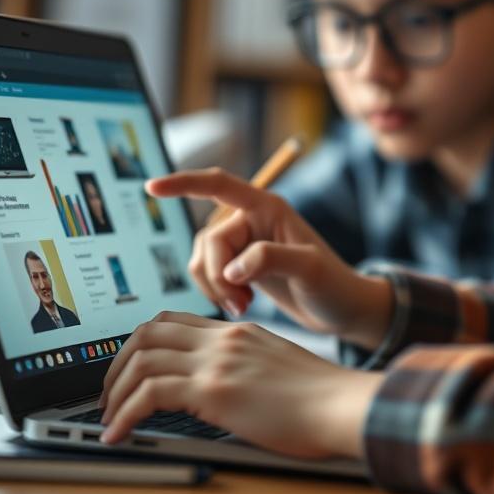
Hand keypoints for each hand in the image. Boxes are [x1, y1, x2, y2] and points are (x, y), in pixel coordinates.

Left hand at [99, 311, 382, 455]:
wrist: (342, 404)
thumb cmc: (322, 398)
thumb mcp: (277, 369)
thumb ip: (246, 368)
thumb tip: (222, 393)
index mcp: (239, 332)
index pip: (174, 321)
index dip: (141, 343)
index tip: (130, 371)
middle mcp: (224, 338)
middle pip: (148, 331)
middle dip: (117, 363)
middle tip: (108, 394)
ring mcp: (217, 360)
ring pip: (141, 358)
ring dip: (113, 391)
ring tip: (107, 418)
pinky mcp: (214, 389)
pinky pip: (148, 394)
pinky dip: (123, 414)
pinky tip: (117, 433)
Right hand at [147, 169, 390, 349]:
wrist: (342, 309)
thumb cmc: (334, 285)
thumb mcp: (310, 270)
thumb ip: (271, 260)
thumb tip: (232, 268)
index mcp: (268, 207)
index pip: (219, 185)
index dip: (184, 184)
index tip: (151, 187)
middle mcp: (252, 220)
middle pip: (207, 240)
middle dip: (215, 274)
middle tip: (241, 304)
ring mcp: (244, 243)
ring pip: (201, 259)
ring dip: (214, 286)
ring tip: (243, 307)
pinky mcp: (239, 266)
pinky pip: (207, 274)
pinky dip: (216, 292)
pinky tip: (240, 306)